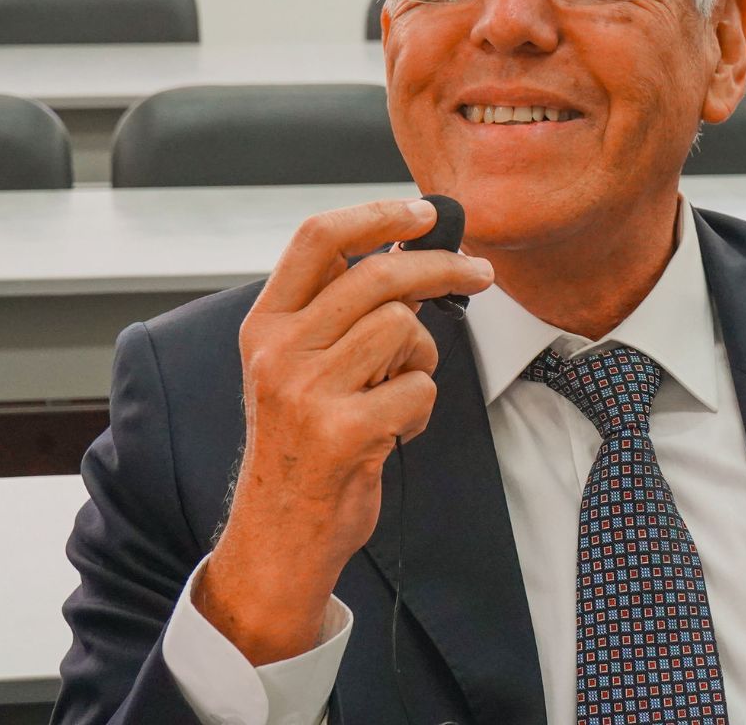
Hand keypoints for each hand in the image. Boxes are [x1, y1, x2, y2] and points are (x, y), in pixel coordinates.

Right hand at [194, 198, 494, 664]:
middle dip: (443, 268)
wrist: (280, 534)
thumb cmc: (302, 444)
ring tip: (399, 388)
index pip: (317, 239)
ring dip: (421, 357)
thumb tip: (412, 253)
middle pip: (378, 276)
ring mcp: (305, 391)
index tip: (423, 211)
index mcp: (265, 325)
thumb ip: (340, 312)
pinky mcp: (341, 432)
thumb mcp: (299, 367)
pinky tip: (395, 429)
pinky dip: (420, 408)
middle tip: (480, 273)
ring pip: (403, 328)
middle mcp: (277, 351)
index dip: (377, 214)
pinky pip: (417, 388)